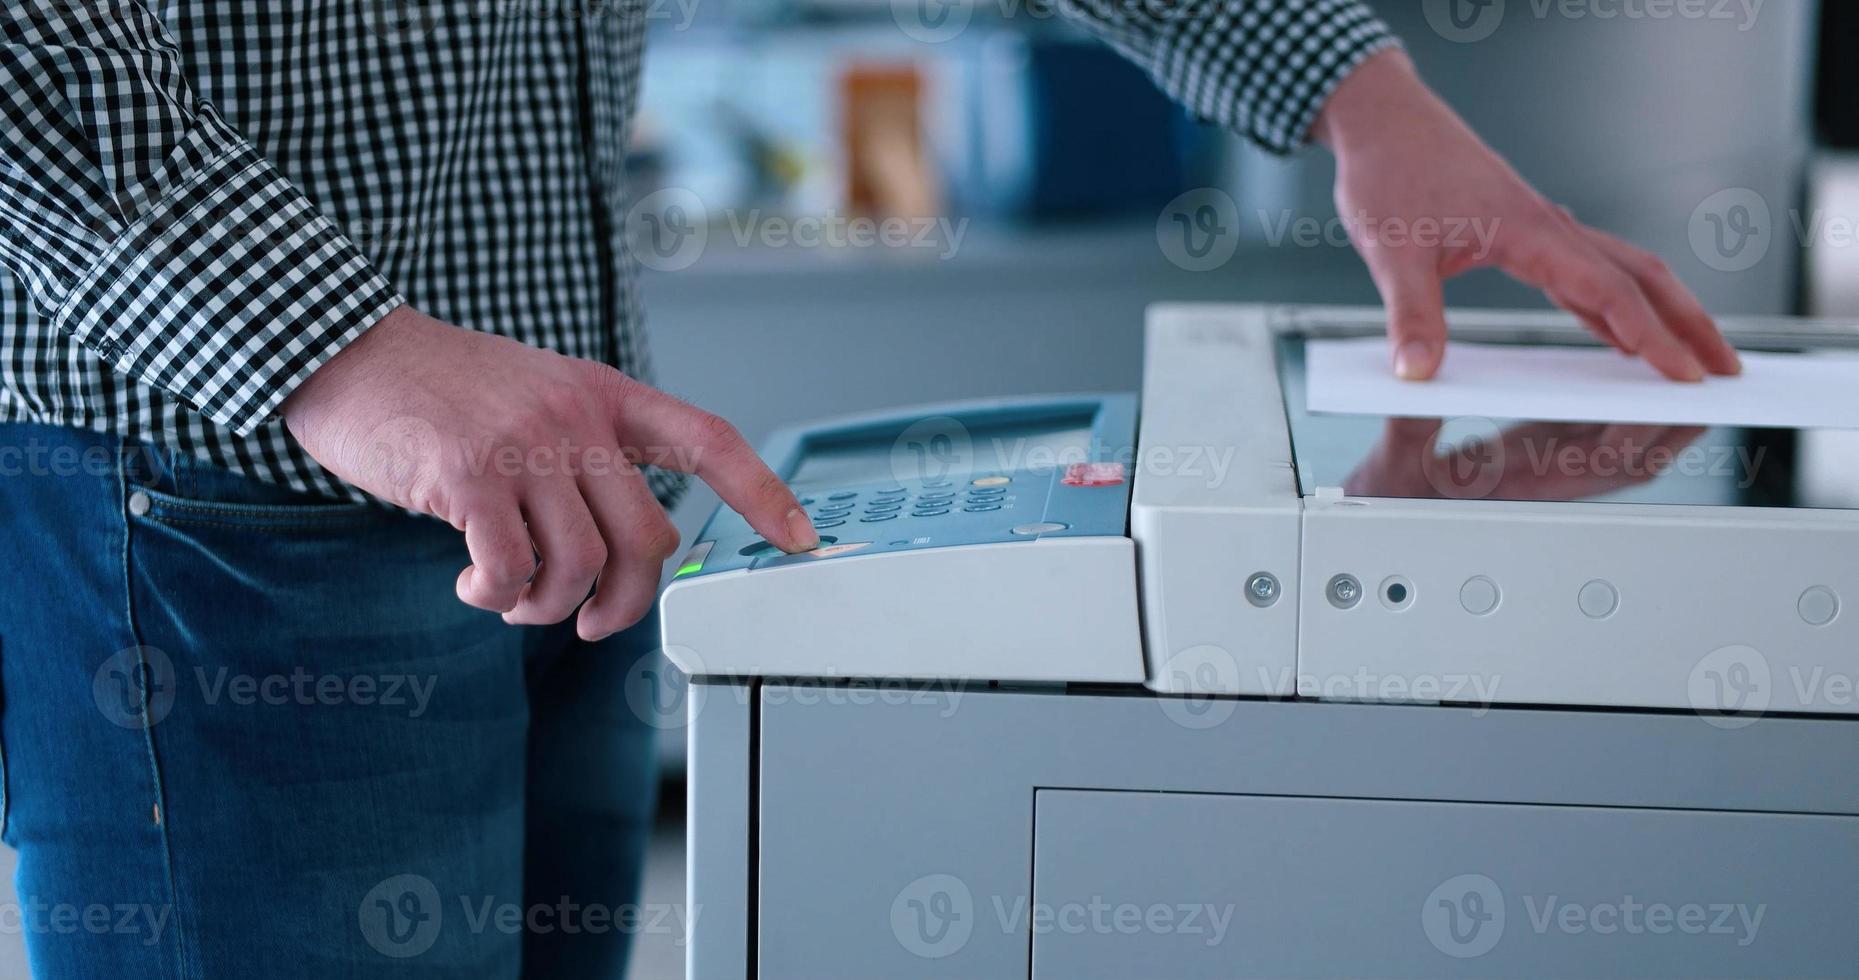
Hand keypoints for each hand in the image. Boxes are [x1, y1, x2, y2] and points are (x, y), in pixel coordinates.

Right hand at [282, 306, 819, 639]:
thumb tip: (614, 549)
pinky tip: (473, 584)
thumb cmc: (440, 388)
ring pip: (581, 565)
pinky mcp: (467, 477)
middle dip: (623, 603)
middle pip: (647, 539)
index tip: (801, 537)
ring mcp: (524, 445)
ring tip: (510, 598)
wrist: (344, 349)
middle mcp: (575, 418)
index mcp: (603, 395)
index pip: (708, 440)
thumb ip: (584, 452)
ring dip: (547, 607)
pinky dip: (496, 596)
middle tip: (588, 620)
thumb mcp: (537, 394)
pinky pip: (511, 570)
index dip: (763, 492)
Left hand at [1311, 50, 1741, 382]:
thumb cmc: (1391, 174)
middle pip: (1641, 275)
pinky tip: (1619, 333)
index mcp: (1530, 231)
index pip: (1608, 291)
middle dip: (1688, 323)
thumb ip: (1410, 314)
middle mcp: (1550, 226)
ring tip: (1691, 356)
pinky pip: (1586, 271)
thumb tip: (1417, 372)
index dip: (1650, 337)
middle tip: (1726, 369)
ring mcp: (1543, 227)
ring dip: (1661, 312)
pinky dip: (1613, 304)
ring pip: (1622, 270)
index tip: (1685, 376)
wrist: (1386, 121)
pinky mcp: (1526, 230)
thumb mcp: (1390, 251)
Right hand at [1343, 417, 1706, 500]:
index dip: (1635, 434)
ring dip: (1660, 424)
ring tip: (1686, 382)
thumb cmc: (1389, 500)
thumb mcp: (1395, 459)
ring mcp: (1547, 469)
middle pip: (1630, 461)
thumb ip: (1410, 425)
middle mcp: (1543, 482)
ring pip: (1623, 453)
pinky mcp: (1540, 452)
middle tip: (1708, 390)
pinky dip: (1627, 412)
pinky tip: (1634, 381)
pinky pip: (1598, 436)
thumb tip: (1419, 384)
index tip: (1662, 405)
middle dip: (1673, 429)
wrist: (1381, 514)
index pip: (1596, 464)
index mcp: (1519, 489)